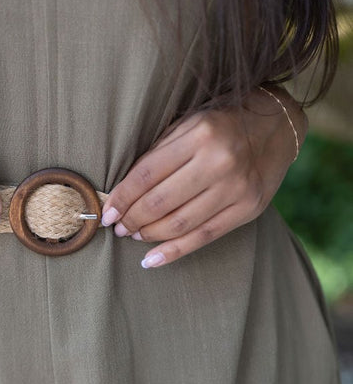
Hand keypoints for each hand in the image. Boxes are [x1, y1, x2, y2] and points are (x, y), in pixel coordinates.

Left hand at [100, 86, 305, 266]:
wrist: (276, 126)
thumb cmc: (221, 125)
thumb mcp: (188, 124)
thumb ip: (159, 153)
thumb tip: (121, 192)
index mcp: (200, 135)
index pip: (147, 174)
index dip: (122, 197)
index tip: (107, 212)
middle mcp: (220, 162)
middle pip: (161, 202)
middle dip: (132, 218)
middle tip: (118, 226)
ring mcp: (237, 188)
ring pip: (180, 223)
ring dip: (149, 234)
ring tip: (133, 235)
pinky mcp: (248, 209)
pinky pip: (204, 237)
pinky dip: (174, 251)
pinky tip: (152, 259)